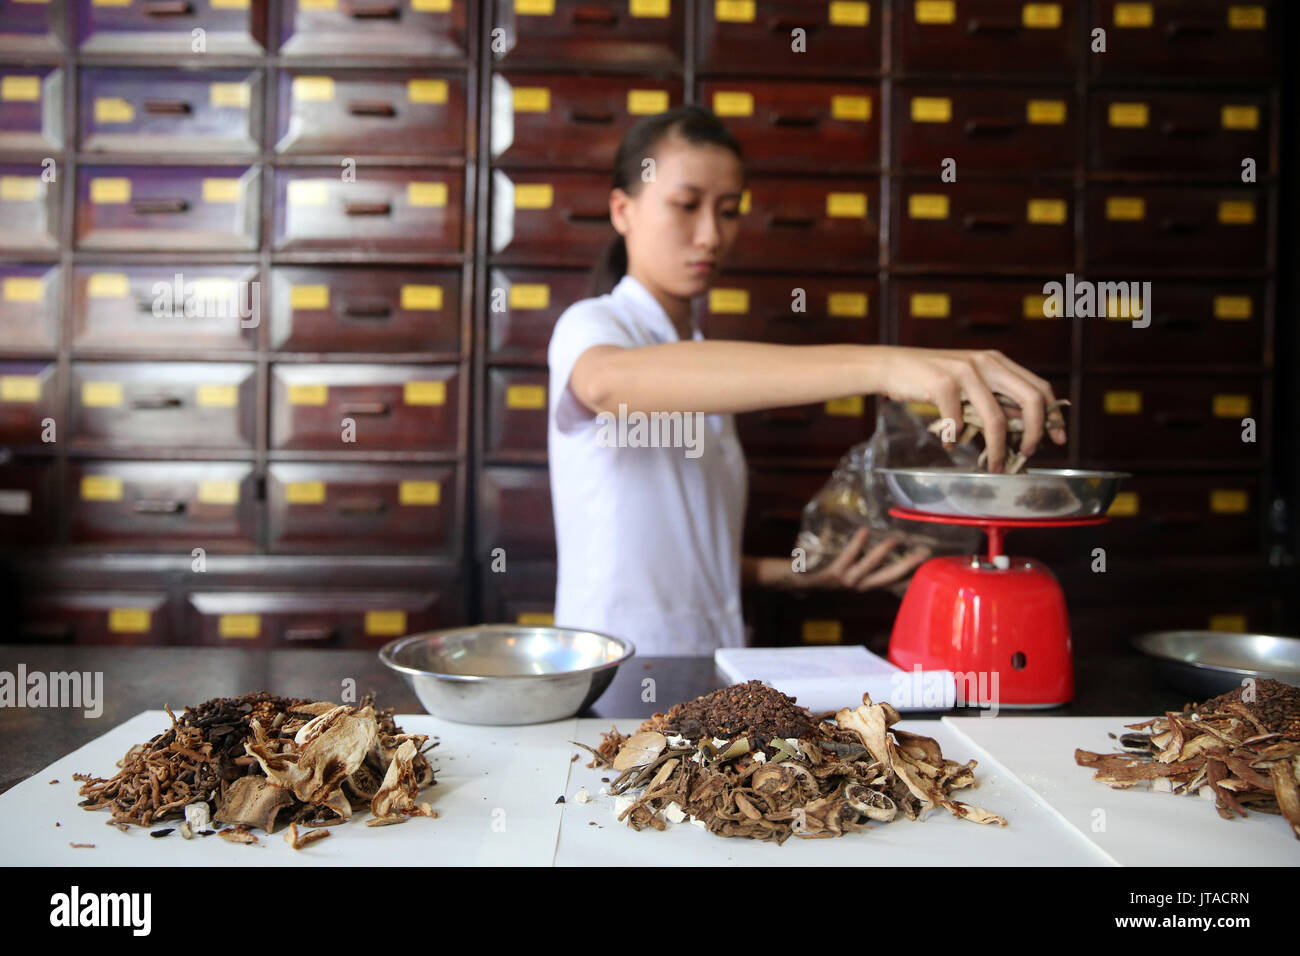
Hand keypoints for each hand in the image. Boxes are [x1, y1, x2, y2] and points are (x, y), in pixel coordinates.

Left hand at [796, 527, 930, 591]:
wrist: (790, 579)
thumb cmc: (820, 567)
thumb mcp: (843, 563)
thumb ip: (858, 554)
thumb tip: (876, 528)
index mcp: (862, 583)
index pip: (891, 580)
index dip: (911, 573)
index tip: (931, 562)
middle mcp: (856, 586)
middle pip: (886, 579)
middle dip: (906, 567)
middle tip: (925, 553)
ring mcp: (842, 582)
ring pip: (866, 570)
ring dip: (881, 555)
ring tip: (895, 540)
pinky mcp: (828, 575)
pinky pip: (844, 558)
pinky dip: (854, 545)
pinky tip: (863, 531)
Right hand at [867, 346, 1066, 471]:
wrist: (891, 365)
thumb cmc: (930, 378)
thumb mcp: (968, 382)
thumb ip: (993, 396)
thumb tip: (1020, 426)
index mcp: (997, 361)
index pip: (1039, 386)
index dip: (1053, 415)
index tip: (1058, 438)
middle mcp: (986, 362)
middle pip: (1029, 399)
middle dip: (1035, 431)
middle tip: (1029, 452)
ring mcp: (965, 371)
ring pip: (996, 416)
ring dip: (999, 447)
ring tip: (996, 465)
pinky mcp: (942, 382)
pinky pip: (958, 421)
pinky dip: (956, 440)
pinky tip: (951, 445)